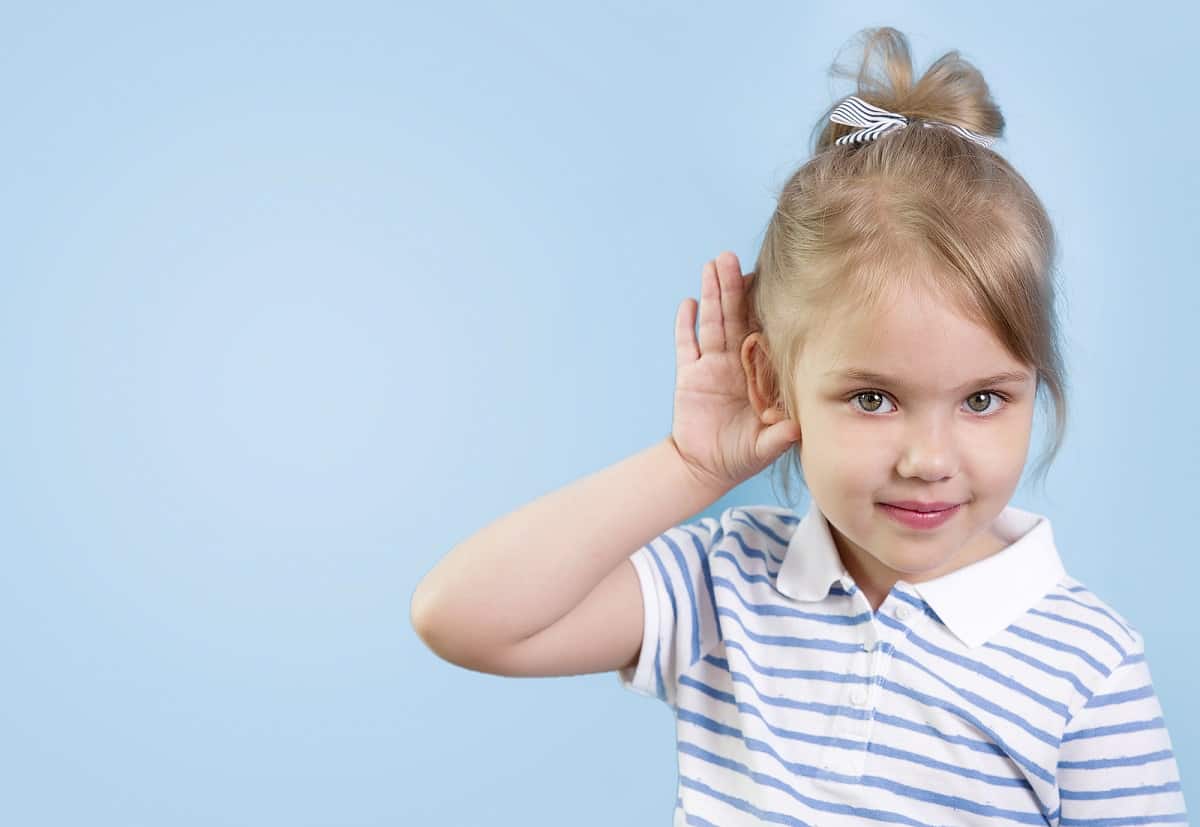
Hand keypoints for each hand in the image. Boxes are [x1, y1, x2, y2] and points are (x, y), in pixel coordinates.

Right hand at [669, 251, 801, 491]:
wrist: (705, 467)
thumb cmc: (742, 456)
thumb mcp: (764, 448)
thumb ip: (779, 437)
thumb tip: (797, 428)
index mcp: (758, 373)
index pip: (761, 332)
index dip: (762, 306)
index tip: (766, 278)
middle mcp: (735, 363)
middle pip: (734, 318)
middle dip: (733, 288)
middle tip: (732, 257)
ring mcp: (711, 366)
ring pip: (711, 323)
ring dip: (711, 295)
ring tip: (711, 266)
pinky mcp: (688, 375)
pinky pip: (685, 345)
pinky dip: (685, 325)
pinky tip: (688, 303)